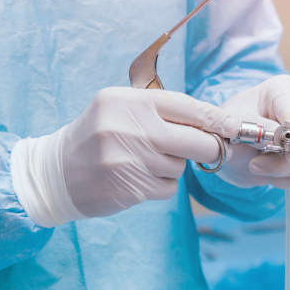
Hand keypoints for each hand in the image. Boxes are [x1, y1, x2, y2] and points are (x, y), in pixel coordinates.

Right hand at [11, 87, 237, 226]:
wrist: (55, 173)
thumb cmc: (97, 136)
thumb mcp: (121, 109)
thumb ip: (162, 111)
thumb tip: (216, 122)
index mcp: (128, 101)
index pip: (186, 106)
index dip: (215, 118)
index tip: (234, 127)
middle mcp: (129, 128)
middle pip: (196, 140)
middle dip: (208, 147)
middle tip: (206, 150)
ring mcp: (128, 160)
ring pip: (181, 166)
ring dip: (173, 167)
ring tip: (145, 161)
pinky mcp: (129, 188)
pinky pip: (167, 188)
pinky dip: (160, 185)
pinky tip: (138, 179)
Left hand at [218, 75, 289, 188]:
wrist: (231, 138)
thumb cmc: (231, 123)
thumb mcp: (233, 121)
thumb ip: (255, 129)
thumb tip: (280, 141)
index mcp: (283, 90)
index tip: (289, 157)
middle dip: (282, 162)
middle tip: (254, 165)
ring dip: (281, 171)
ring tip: (256, 166)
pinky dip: (288, 179)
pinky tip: (269, 174)